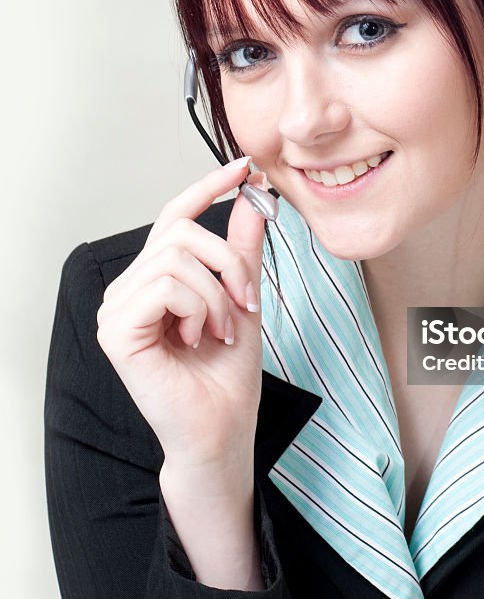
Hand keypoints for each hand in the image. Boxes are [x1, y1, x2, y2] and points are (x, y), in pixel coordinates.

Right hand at [96, 158, 268, 468]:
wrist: (223, 429)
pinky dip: (200, 308)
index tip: (242, 168)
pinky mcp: (115, 331)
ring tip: (223, 330)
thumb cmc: (227, 374)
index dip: (207, 188)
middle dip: (227, 261)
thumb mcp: (243, 298)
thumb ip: (243, 250)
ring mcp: (116, 310)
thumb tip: (253, 199)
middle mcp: (128, 289)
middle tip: (247, 302)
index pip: (173, 218)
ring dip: (218, 294)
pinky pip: (166, 287)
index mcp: (154, 280)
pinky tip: (201, 338)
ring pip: (176, 258)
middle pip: (180, 232)